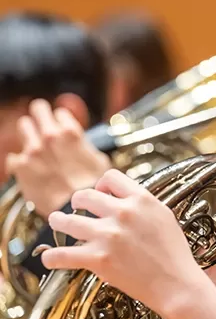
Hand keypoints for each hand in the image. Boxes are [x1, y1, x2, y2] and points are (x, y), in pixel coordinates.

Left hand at [6, 99, 111, 217]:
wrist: (75, 208)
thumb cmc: (91, 186)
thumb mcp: (99, 160)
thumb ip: (84, 146)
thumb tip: (80, 145)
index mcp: (71, 132)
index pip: (60, 113)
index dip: (62, 121)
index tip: (62, 128)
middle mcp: (50, 136)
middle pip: (38, 109)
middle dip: (40, 115)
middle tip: (42, 122)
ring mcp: (33, 149)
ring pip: (24, 126)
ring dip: (29, 133)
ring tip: (35, 145)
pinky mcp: (20, 166)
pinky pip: (14, 157)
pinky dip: (21, 162)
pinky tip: (30, 170)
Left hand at [40, 169, 215, 318]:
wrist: (175, 282)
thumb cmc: (173, 252)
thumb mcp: (163, 215)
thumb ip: (142, 203)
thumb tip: (124, 198)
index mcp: (142, 199)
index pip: (110, 177)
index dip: (101, 184)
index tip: (100, 193)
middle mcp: (123, 213)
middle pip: (85, 196)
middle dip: (77, 201)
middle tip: (76, 207)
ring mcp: (109, 235)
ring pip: (68, 220)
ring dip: (58, 221)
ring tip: (56, 221)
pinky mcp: (98, 259)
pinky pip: (63, 255)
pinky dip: (52, 256)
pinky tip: (50, 257)